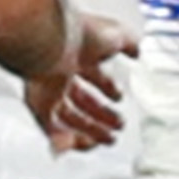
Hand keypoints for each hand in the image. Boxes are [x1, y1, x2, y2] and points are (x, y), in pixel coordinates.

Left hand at [28, 14, 133, 151]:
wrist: (54, 41)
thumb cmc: (80, 34)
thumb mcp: (116, 35)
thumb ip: (129, 44)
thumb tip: (139, 52)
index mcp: (78, 55)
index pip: (93, 76)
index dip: (108, 89)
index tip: (118, 99)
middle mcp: (62, 72)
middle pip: (81, 100)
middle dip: (100, 115)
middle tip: (117, 126)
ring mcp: (48, 90)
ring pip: (68, 117)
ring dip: (89, 130)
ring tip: (107, 139)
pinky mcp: (39, 105)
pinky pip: (51, 129)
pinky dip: (67, 140)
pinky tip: (85, 144)